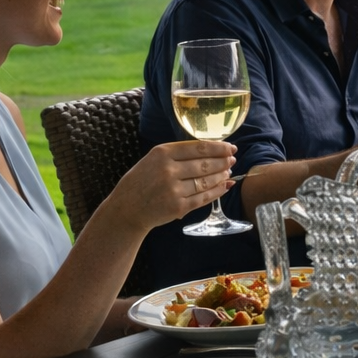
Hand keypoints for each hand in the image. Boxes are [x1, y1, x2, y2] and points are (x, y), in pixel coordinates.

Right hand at [108, 139, 234, 230]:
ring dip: (222, 176)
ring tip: (228, 172)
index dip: (218, 148)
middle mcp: (168, 170)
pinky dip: (217, 191)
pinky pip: (204, 198)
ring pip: (207, 181)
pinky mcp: (178, 207)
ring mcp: (174, 190)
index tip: (230, 147)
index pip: (199, 147)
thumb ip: (177, 154)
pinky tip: (225, 186)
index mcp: (162, 153)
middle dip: (223, 162)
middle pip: (205, 164)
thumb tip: (210, 150)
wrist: (125, 210)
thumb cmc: (140, 182)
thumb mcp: (152, 160)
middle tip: (232, 160)